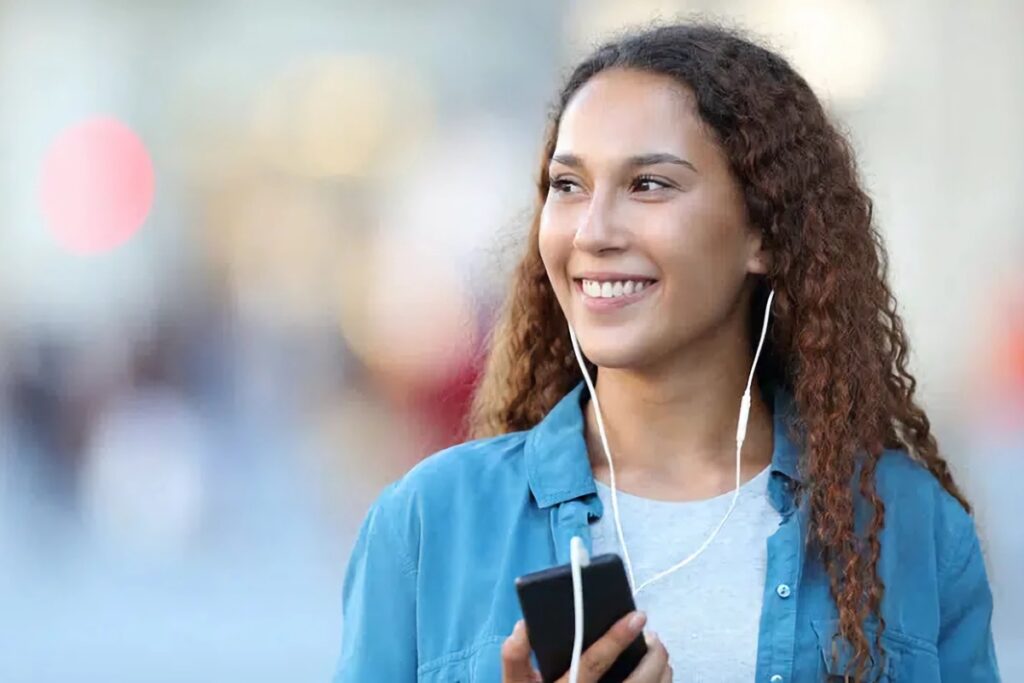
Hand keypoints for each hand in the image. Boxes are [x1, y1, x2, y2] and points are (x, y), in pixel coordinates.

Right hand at [501, 611, 672, 682]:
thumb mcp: (517, 682)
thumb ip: (515, 655)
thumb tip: (524, 626)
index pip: (593, 662)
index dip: (616, 638)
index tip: (636, 616)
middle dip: (654, 656)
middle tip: (654, 635)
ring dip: (661, 669)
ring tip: (656, 649)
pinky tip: (656, 672)